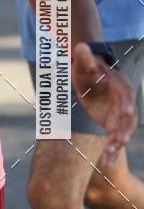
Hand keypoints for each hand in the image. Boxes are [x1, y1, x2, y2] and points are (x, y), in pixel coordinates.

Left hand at [72, 42, 136, 164]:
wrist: (91, 80)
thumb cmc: (87, 71)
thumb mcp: (83, 66)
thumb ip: (84, 59)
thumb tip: (81, 46)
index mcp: (120, 85)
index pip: (126, 95)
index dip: (127, 104)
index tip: (127, 112)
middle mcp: (125, 102)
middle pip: (128, 117)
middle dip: (125, 129)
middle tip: (120, 140)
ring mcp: (122, 115)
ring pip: (123, 131)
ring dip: (117, 144)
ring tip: (109, 156)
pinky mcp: (115, 125)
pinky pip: (115, 139)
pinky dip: (112, 150)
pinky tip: (105, 163)